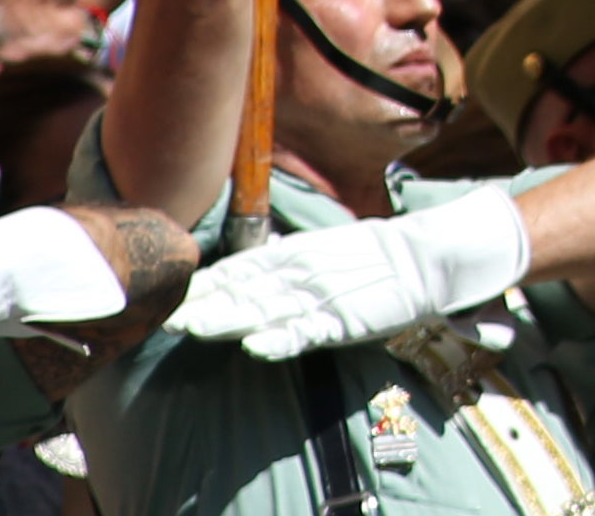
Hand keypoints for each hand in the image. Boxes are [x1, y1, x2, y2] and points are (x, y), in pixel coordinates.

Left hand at [174, 189, 532, 356]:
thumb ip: (286, 259)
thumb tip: (250, 262)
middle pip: (242, 291)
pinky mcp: (341, 320)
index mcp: (294, 253)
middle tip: (167, 316)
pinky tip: (256, 346)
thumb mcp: (324, 248)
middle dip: (204, 305)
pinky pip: (306, 333)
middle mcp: (300, 273)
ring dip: (228, 320)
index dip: (206, 284)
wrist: (426, 258)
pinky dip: (281, 339)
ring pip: (264, 310)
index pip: (239, 268)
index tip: (172, 295)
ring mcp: (319, 297)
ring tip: (194, 328)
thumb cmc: (373, 257)